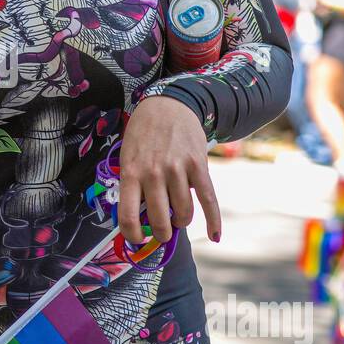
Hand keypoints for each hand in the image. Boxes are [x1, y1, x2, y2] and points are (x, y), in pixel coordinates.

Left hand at [118, 96, 220, 245]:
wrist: (167, 105)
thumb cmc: (144, 135)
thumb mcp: (128, 158)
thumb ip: (133, 185)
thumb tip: (140, 218)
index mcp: (131, 173)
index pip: (128, 216)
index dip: (133, 235)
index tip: (138, 238)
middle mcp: (154, 173)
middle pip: (160, 219)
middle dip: (162, 232)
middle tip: (163, 230)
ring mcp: (177, 170)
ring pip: (184, 213)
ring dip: (181, 221)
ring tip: (178, 217)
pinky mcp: (198, 165)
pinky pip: (208, 199)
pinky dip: (213, 221)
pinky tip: (215, 235)